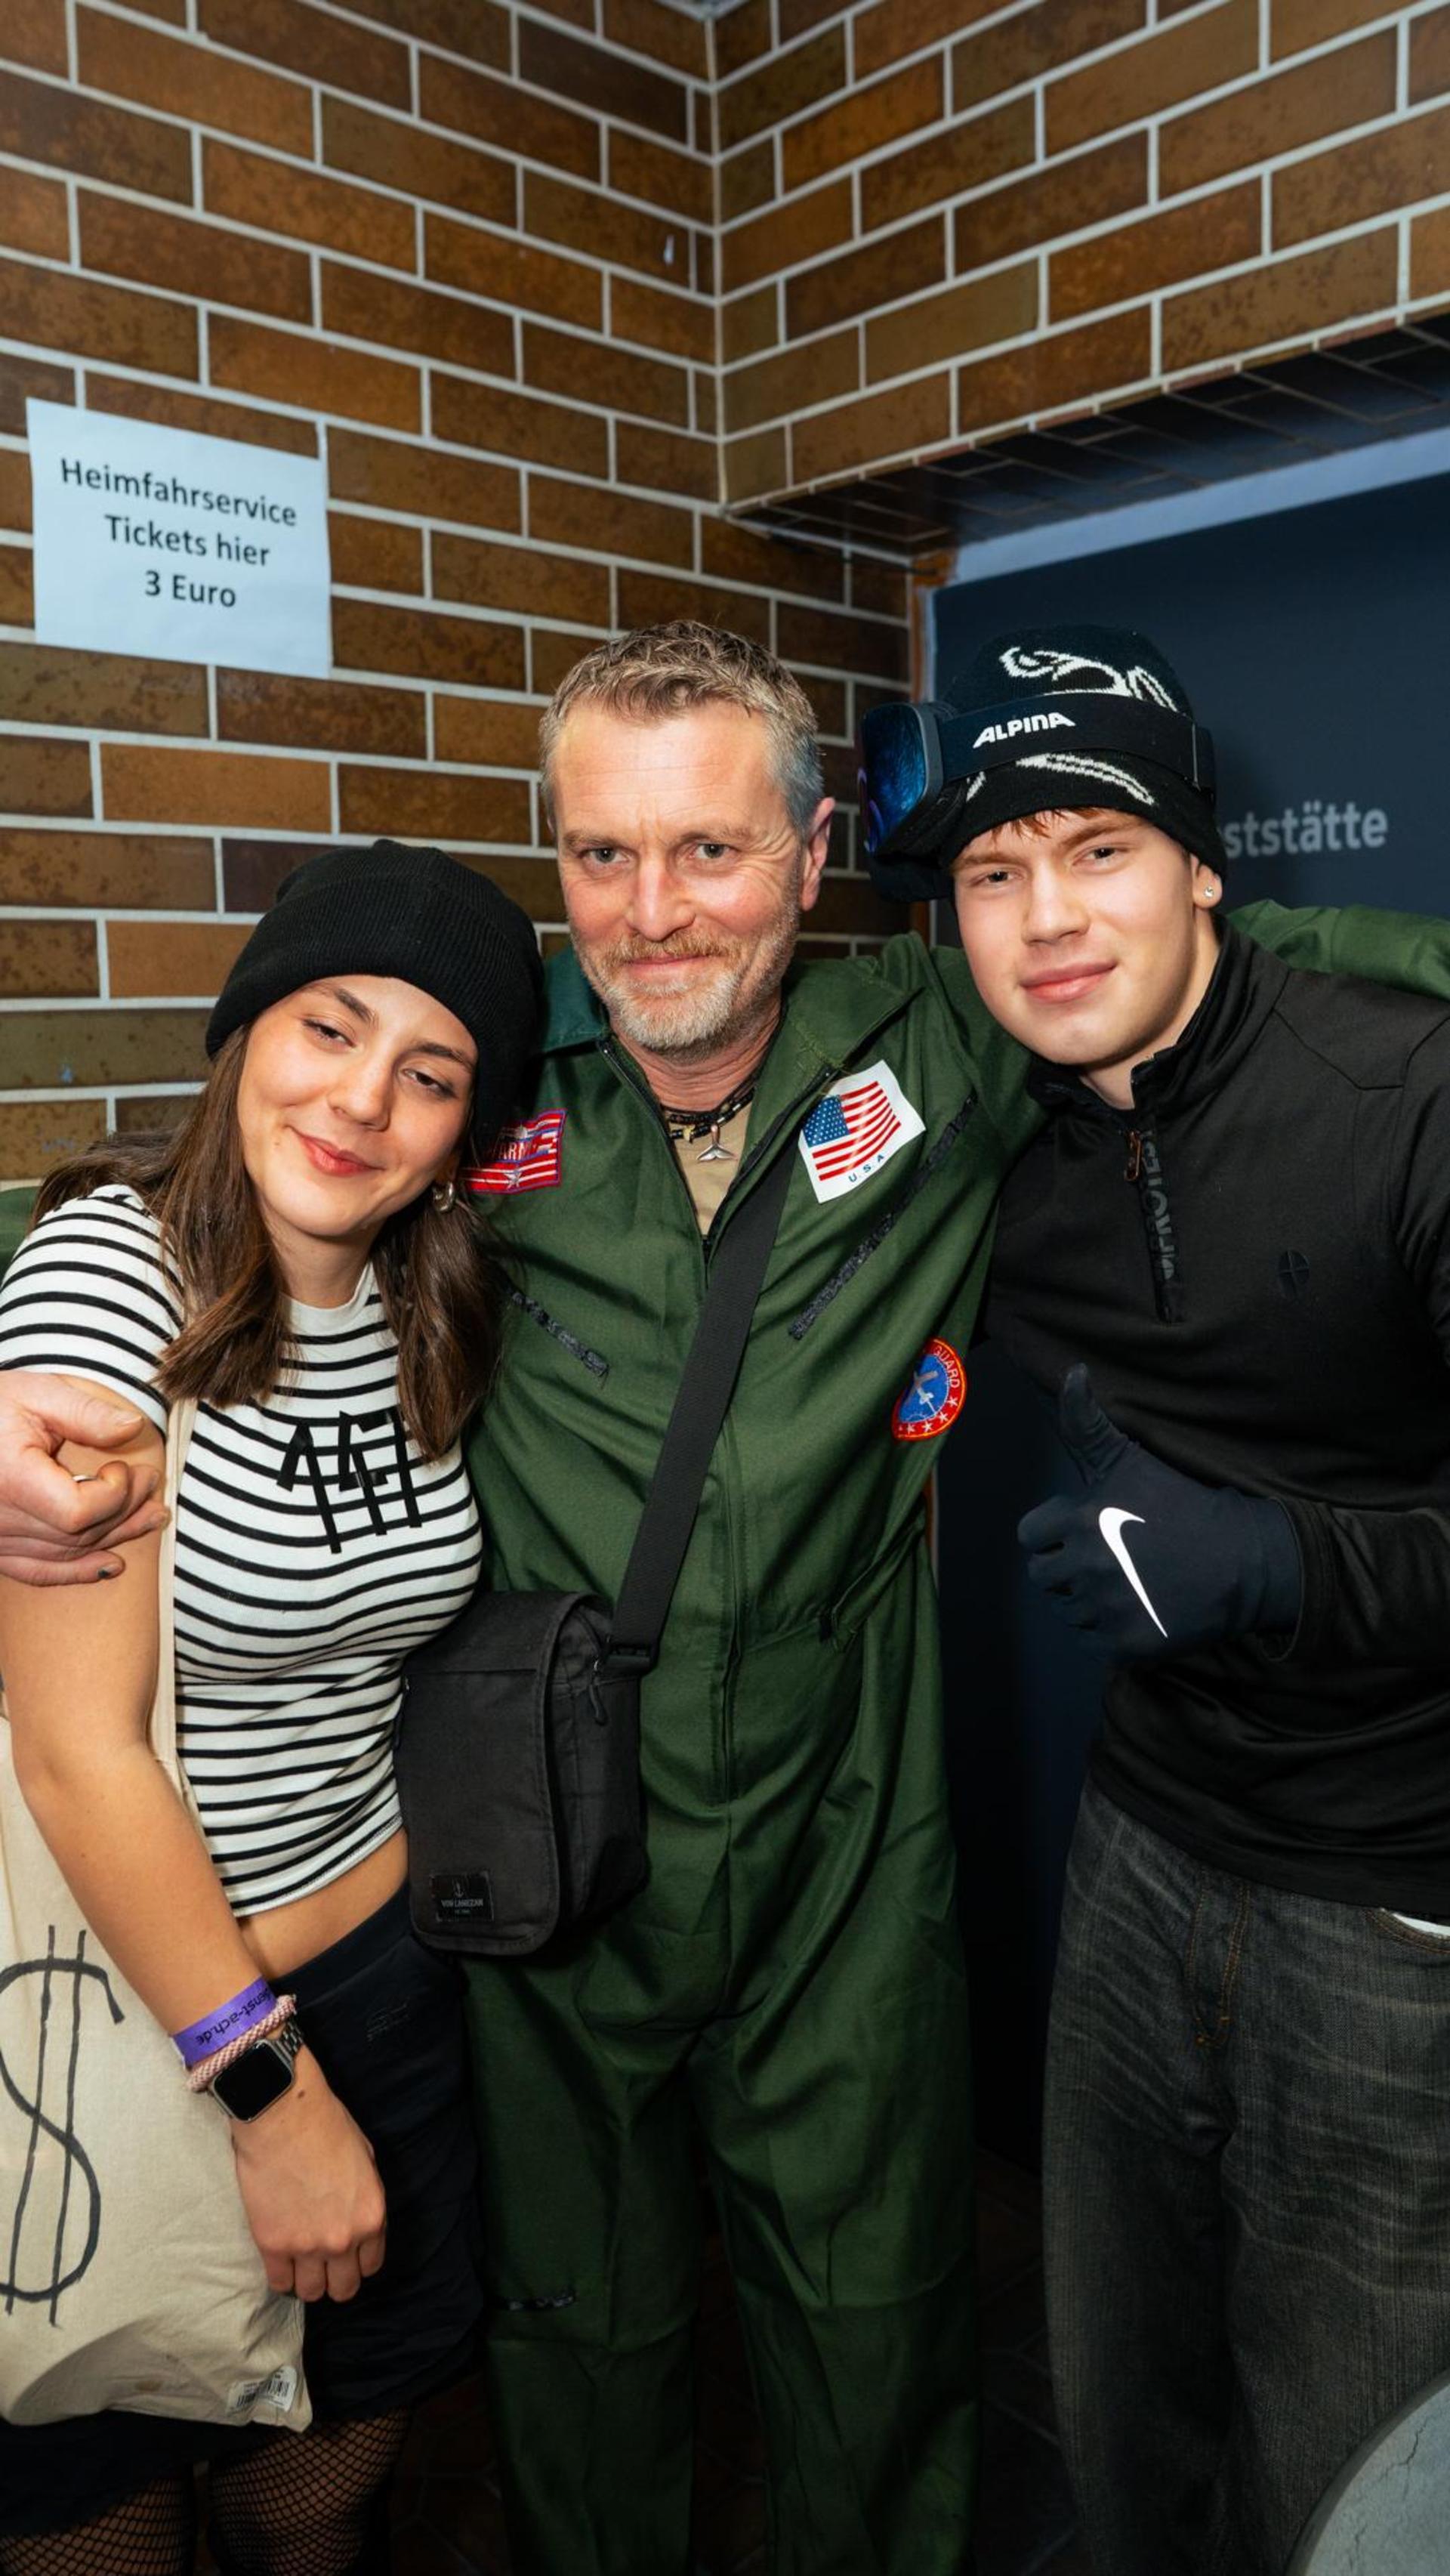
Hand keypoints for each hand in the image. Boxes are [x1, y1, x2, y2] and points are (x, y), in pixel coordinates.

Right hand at [0, 1373, 165, 1581]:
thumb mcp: (36, 1394)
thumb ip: (86, 1413)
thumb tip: (135, 1426)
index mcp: (9, 1480)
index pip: (77, 1512)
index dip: (114, 1494)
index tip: (122, 1465)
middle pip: (78, 1534)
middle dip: (126, 1509)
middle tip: (152, 1482)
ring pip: (66, 1553)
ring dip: (114, 1538)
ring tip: (152, 1518)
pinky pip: (37, 1571)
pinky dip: (76, 1571)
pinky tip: (111, 1563)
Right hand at [230, 2053, 386, 2303]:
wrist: (283, 2113)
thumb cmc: (326, 2125)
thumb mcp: (366, 2158)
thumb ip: (366, 2196)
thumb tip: (359, 2216)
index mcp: (371, 2217)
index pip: (371, 2266)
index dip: (356, 2261)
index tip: (344, 2255)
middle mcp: (344, 2239)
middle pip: (343, 2290)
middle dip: (334, 2279)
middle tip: (321, 2264)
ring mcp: (308, 2246)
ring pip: (311, 2293)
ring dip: (306, 2280)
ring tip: (298, 2262)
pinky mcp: (273, 2245)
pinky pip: (279, 2282)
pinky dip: (280, 2275)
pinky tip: (279, 2259)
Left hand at [1017, 1364, 1301, 1661]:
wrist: (1244, 1560)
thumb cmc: (1182, 1504)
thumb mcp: (1128, 1458)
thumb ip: (1086, 1421)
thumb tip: (1072, 1370)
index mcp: (1079, 1520)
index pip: (1030, 1535)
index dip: (1057, 1530)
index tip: (1091, 1528)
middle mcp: (1086, 1567)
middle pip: (1043, 1576)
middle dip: (1069, 1565)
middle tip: (1115, 1556)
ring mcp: (1105, 1610)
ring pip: (1066, 1610)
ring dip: (1089, 1599)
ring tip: (1131, 1580)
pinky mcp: (1125, 1646)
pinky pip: (1090, 1642)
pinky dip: (1108, 1631)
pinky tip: (1139, 1607)